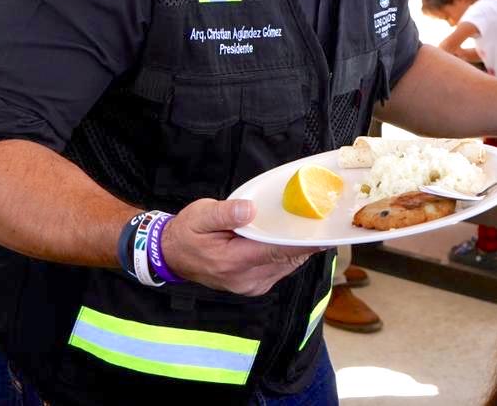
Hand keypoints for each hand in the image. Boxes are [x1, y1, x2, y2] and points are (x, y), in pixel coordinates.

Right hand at [163, 199, 324, 295]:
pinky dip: (289, 255)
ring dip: (299, 249)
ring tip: (312, 227)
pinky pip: (280, 270)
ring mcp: (251, 286)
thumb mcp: (200, 215)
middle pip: (287, 259)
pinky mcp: (255, 287)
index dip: (303, 242)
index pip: (276, 251)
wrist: (172, 256)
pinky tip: (293, 239)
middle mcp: (246, 279)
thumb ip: (226, 213)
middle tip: (324, 221)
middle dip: (305, 242)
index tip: (325, 232)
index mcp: (233, 261)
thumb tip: (250, 210)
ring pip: (287, 266)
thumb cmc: (187, 233)